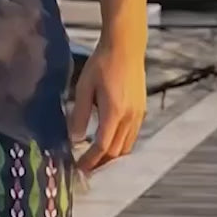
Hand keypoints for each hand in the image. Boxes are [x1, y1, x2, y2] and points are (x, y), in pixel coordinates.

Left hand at [71, 39, 145, 175]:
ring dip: (112, 156)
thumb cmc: (101, 64)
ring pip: (127, 146)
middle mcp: (130, 117)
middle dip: (101, 163)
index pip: (103, 146)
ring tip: (96, 160)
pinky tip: (109, 142)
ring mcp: (138, 114)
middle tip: (86, 168)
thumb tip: (74, 138)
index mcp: (114, 112)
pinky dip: (120, 145)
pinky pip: (132, 136)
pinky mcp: (141, 110)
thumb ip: (79, 114)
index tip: (79, 168)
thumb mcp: (84, 88)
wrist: (125, 48)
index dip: (91, 160)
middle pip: (116, 151)